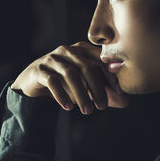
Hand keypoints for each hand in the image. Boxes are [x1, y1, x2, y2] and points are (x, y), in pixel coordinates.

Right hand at [11, 41, 129, 112]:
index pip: (101, 60)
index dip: (111, 76)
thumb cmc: (65, 82)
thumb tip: (126, 102)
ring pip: (70, 74)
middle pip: (87, 67)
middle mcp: (68, 50)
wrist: (33, 81)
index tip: (119, 93)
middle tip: (102, 107)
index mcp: (82, 50)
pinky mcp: (39, 69)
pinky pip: (52, 81)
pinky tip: (68, 107)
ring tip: (87, 111)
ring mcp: (52, 59)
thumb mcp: (86, 87)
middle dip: (97, 88)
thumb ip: (105, 92)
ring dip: (81, 94)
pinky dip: (61, 94)